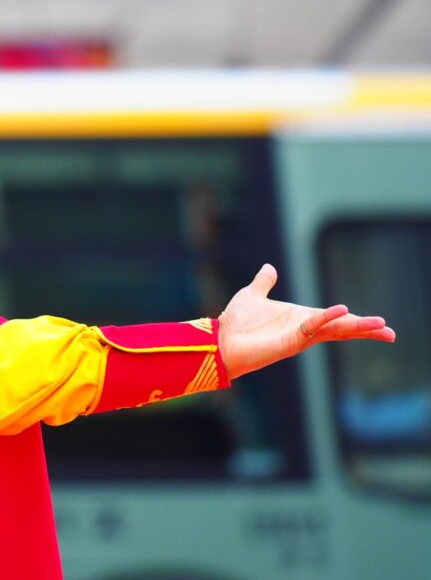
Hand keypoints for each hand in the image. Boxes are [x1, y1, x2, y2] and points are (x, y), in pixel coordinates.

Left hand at [218, 264, 395, 380]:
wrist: (220, 340)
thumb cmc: (236, 323)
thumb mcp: (252, 295)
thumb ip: (264, 282)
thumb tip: (269, 268)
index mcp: (300, 318)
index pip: (335, 319)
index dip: (356, 320)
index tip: (379, 323)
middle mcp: (303, 329)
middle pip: (341, 328)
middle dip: (365, 329)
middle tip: (390, 333)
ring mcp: (298, 337)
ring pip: (333, 331)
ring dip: (356, 327)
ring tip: (381, 326)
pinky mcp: (288, 343)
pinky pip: (311, 329)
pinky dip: (326, 319)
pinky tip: (342, 311)